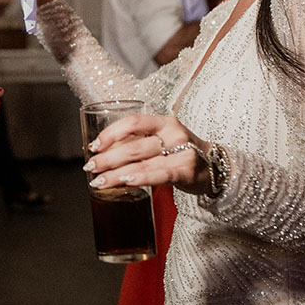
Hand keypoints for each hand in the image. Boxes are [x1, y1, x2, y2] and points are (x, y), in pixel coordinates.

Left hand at [83, 113, 212, 195]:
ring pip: (142, 163)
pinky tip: (127, 182)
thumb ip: (138, 143)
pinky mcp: (187, 171)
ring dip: (116, 174)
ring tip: (99, 182)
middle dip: (107, 158)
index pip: (132, 122)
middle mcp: (173, 133)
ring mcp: (182, 151)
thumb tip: (102, 154)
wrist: (214, 167)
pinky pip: (160, 174)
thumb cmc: (180, 153)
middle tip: (90, 167)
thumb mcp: (161, 140)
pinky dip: (141, 178)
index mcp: (163, 122)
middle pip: (133, 146)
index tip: (94, 146)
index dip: (110, 133)